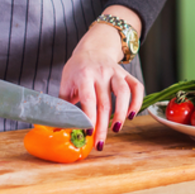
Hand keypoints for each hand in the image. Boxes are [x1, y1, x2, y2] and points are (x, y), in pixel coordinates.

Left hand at [59, 18, 142, 151]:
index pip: (88, 98)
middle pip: (105, 102)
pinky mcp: (126, 74)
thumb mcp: (66, 84)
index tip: (88, 132)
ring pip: (124, 93)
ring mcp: (116, 72)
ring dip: (122, 113)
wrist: (92, 50)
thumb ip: (62, 106)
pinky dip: (137, 101)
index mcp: (84, 75)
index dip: (89, 117)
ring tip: (117, 129)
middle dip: (103, 125)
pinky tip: (131, 115)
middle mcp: (101, 73)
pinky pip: (137, 87)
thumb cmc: (76, 70)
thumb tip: (57, 130)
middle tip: (99, 144)